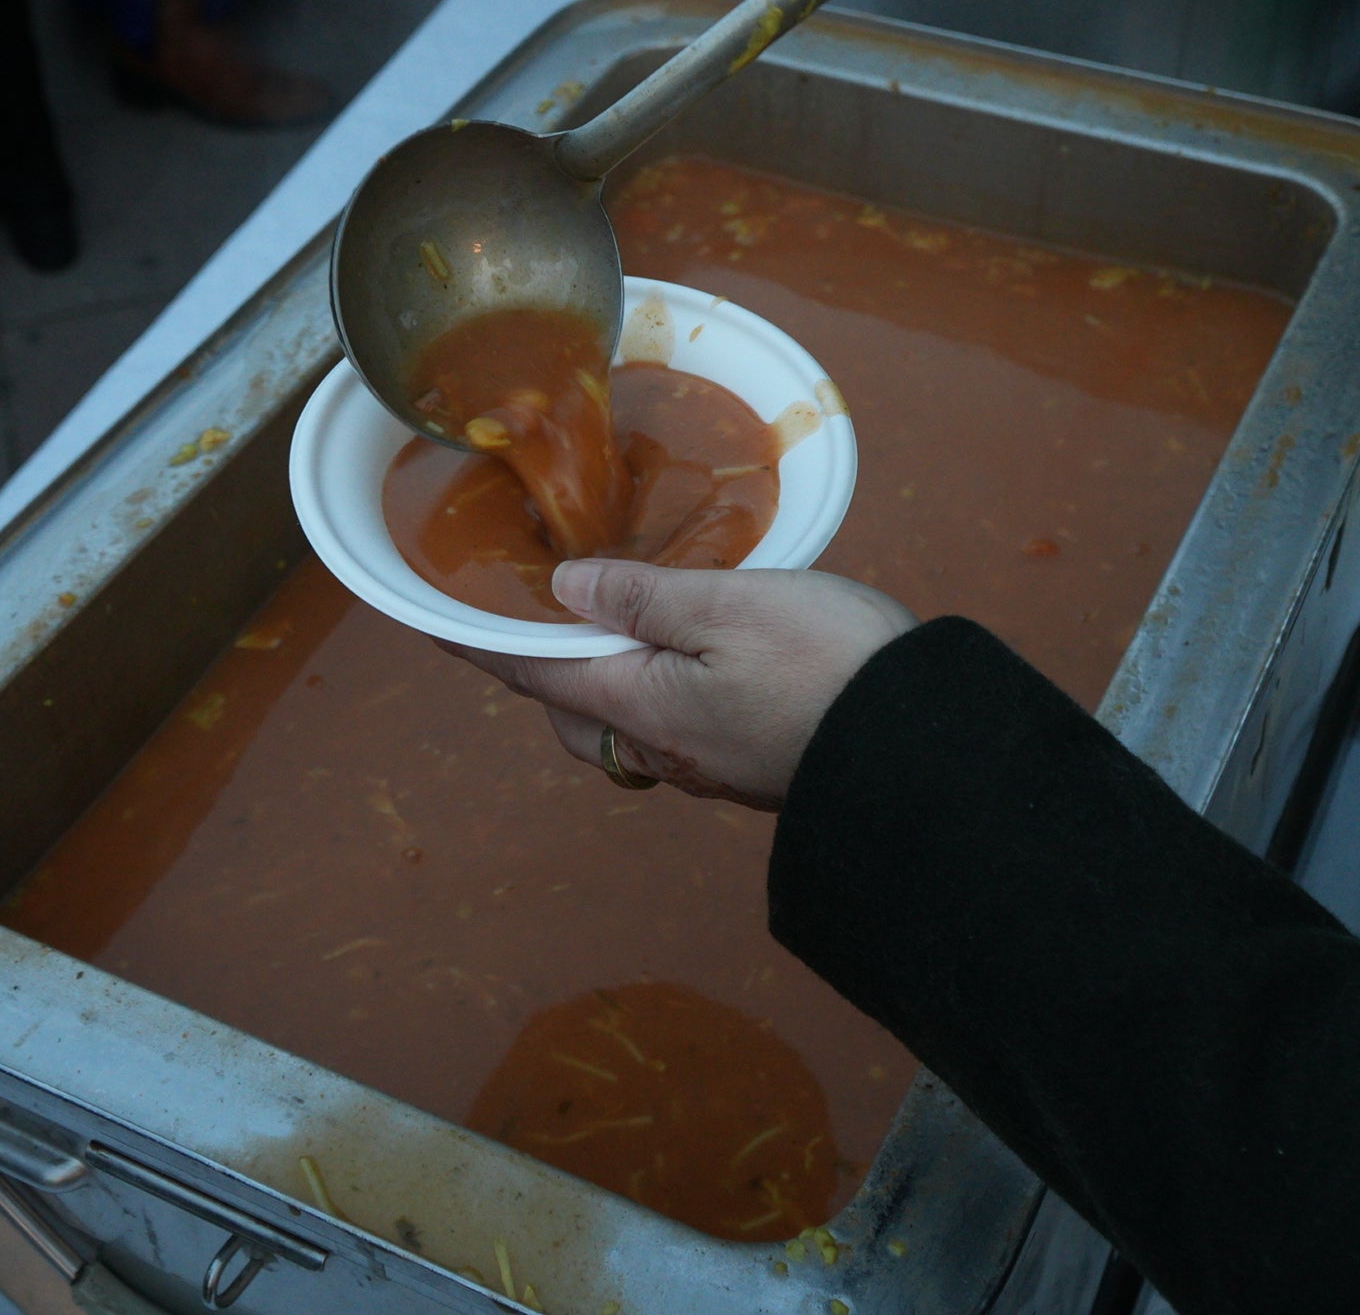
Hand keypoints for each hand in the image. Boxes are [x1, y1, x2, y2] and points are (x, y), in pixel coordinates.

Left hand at [441, 560, 917, 810]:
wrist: (927, 752)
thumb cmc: (829, 666)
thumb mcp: (729, 605)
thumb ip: (642, 598)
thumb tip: (565, 591)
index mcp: (640, 706)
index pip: (535, 673)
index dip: (480, 643)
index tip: (432, 618)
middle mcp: (665, 750)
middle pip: (575, 714)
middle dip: (541, 672)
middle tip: (529, 618)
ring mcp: (712, 766)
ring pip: (626, 729)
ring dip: (601, 687)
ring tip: (608, 632)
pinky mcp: (754, 767)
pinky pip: (676, 733)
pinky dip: (654, 696)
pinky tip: (685, 663)